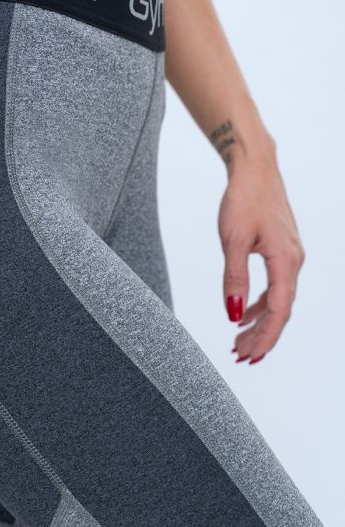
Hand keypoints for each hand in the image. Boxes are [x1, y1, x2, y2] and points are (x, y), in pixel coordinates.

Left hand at [218, 148, 304, 363]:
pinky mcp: (280, 250)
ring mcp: (289, 255)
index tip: (252, 357)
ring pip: (277, 299)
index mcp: (286, 261)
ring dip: (258, 322)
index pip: (279, 310)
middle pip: (280, 309)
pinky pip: (274, 285)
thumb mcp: (232, 241)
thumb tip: (233, 314)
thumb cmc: (243, 200)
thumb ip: (234, 279)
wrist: (255, 169)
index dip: (266, 337)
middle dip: (261, 335)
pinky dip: (259, 303)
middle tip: (240, 356)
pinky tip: (244, 313)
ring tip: (239, 341)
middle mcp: (293, 261)